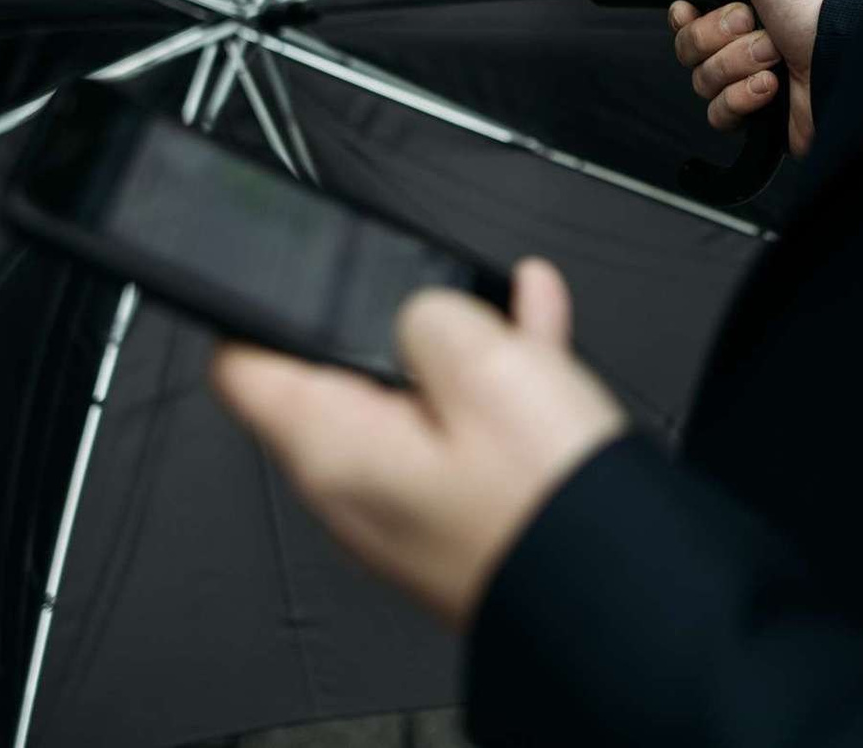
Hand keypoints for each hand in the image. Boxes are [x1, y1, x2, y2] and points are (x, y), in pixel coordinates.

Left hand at [209, 259, 625, 629]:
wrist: (622, 593)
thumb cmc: (546, 505)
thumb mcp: (483, 365)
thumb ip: (428, 313)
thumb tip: (421, 310)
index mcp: (331, 451)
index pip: (240, 368)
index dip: (258, 304)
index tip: (299, 269)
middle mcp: (353, 489)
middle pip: (340, 375)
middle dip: (393, 320)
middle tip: (442, 291)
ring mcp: (408, 506)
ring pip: (414, 397)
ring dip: (460, 345)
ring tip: (511, 302)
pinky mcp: (460, 515)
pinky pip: (462, 429)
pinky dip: (493, 382)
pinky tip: (536, 335)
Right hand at [668, 0, 838, 155]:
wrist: (843, 53)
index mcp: (740, 2)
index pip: (683, 17)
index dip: (684, 16)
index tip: (695, 9)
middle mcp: (742, 41)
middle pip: (687, 49)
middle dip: (719, 36)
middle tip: (755, 25)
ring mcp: (748, 80)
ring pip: (702, 82)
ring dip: (737, 63)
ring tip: (774, 55)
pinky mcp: (756, 116)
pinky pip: (720, 114)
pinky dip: (743, 97)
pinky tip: (772, 85)